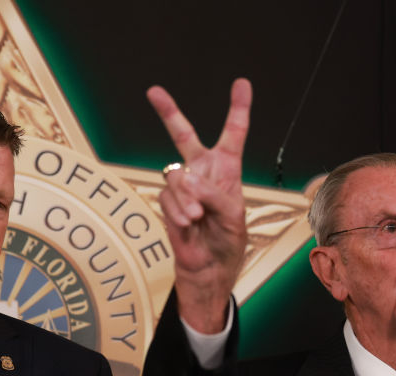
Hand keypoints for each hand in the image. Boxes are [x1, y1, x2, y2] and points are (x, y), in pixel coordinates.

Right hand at [146, 78, 251, 332]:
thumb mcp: (232, 216)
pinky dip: (179, 211)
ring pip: (176, 176)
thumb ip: (212, 193)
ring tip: (197, 217)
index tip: (241, 84)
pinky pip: (168, 197)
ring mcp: (183, 188)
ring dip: (187, 198)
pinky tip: (188, 223)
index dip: (238, 108)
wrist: (207, 270)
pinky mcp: (168, 204)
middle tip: (154, 91)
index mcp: (226, 170)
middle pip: (183, 135)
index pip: (234, 133)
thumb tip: (184, 178)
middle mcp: (202, 173)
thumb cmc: (227, 243)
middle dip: (168, 112)